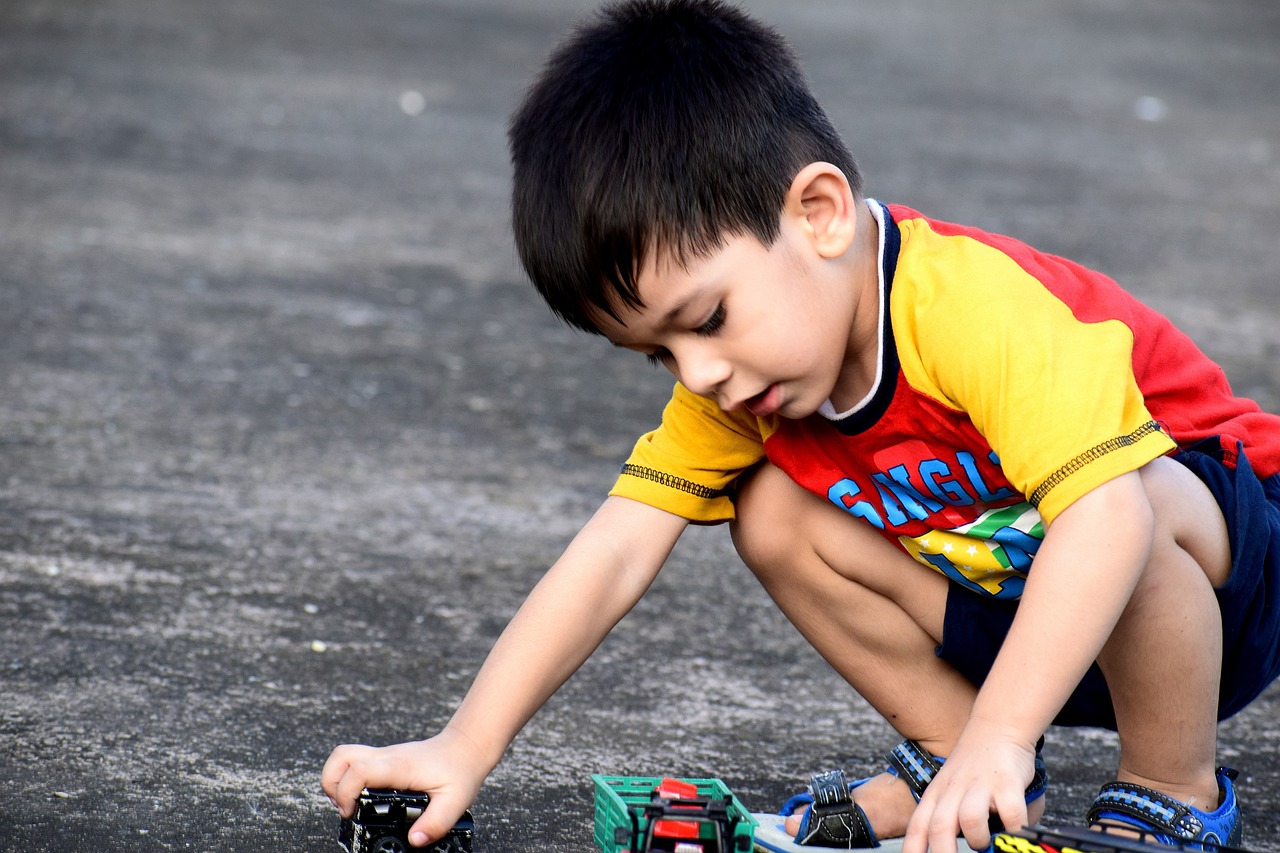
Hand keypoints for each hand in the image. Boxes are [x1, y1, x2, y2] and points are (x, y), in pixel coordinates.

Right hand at [322, 727, 487, 847]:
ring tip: (348, 805)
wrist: (466, 748)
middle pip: (341, 757)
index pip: (359, 770)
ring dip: (336, 780)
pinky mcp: (384, 760)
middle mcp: (387, 757)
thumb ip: (435, 824)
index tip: (350, 813)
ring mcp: (384, 756)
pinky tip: (362, 799)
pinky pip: (355, 763)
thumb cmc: (460, 771)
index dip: (346, 792)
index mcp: (399, 767)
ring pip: (345, 756)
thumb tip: (414, 841)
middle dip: (331, 784)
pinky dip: (348, 779)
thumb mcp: (455, 802)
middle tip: (345, 809)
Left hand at [902, 723, 1037, 852]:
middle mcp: (953, 789)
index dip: (913, 849)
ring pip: (969, 819)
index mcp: (936, 794)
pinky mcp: (1006, 782)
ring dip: (977, 839)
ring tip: (985, 841)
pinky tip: (1014, 831)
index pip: (918, 827)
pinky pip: (1010, 814)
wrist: (997, 725)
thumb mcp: (955, 790)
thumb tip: (979, 848)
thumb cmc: (976, 766)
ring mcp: (980, 785)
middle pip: (939, 827)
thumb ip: (958, 821)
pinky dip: (1013, 830)